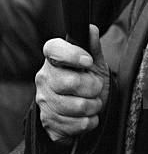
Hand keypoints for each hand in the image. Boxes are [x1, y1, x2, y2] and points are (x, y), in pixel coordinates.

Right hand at [36, 25, 109, 142]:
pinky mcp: (48, 121)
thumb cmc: (87, 81)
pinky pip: (76, 124)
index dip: (72, 54)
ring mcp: (44, 101)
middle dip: (93, 87)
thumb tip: (91, 29)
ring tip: (94, 102)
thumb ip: (92, 46)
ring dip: (93, 106)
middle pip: (71, 82)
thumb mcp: (94, 63)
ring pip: (76, 106)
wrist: (83, 110)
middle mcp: (44, 78)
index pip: (53, 49)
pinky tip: (87, 116)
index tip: (89, 61)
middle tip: (96, 87)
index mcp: (53, 59)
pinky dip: (89, 122)